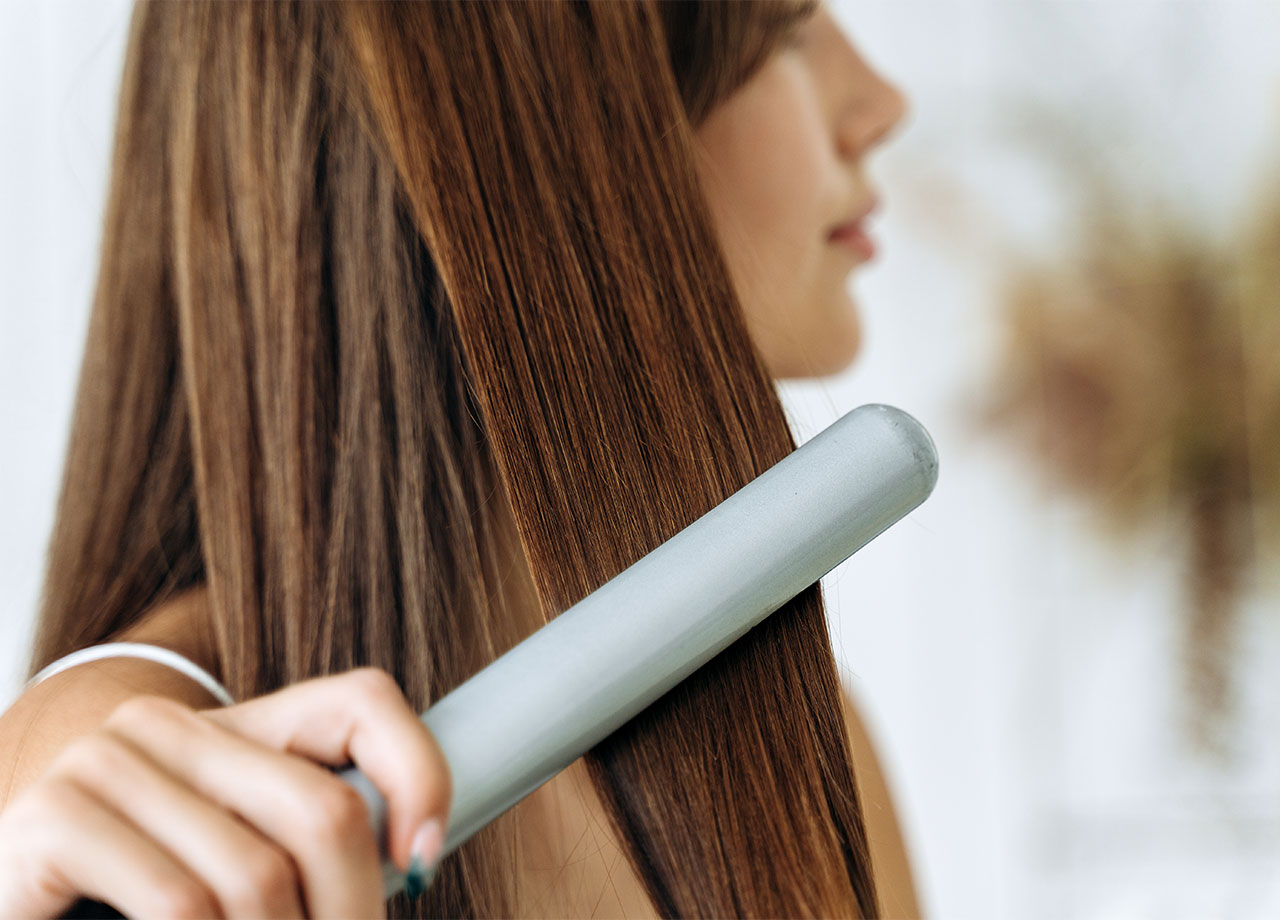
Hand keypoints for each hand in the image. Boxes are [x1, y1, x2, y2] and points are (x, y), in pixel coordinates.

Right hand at [0, 667, 450, 918]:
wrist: (11, 900)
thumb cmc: (132, 904)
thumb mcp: (239, 869)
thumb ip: (308, 855)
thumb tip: (415, 867)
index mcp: (237, 728)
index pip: (363, 703)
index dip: (419, 775)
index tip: (423, 863)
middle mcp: (173, 727)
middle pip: (324, 809)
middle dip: (351, 913)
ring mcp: (108, 762)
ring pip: (256, 876)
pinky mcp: (51, 816)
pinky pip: (178, 902)